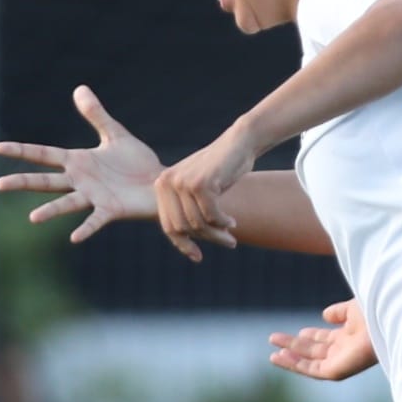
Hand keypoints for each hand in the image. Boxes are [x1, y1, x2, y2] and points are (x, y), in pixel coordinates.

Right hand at [0, 85, 162, 242]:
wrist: (159, 183)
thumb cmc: (136, 162)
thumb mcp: (115, 134)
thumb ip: (97, 115)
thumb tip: (80, 88)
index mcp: (78, 162)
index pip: (44, 154)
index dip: (22, 151)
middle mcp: (80, 181)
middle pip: (46, 181)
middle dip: (23, 182)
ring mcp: (94, 197)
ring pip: (67, 203)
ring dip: (51, 211)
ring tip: (33, 218)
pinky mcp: (111, 210)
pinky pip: (95, 221)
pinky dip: (86, 228)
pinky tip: (74, 238)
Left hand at [154, 123, 255, 261]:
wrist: (239, 143)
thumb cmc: (220, 170)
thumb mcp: (197, 190)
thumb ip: (186, 210)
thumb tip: (184, 244)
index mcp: (161, 184)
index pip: (168, 225)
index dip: (183, 244)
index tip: (198, 257)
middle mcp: (167, 182)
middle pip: (182, 227)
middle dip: (206, 239)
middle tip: (228, 242)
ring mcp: (182, 182)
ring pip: (198, 224)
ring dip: (218, 233)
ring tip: (231, 234)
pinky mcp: (200, 184)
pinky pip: (211, 216)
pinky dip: (223, 222)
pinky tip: (232, 221)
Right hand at [268, 298, 377, 380]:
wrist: (387, 318)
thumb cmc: (378, 312)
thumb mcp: (354, 308)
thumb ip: (340, 312)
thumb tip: (324, 314)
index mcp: (351, 337)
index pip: (326, 340)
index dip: (311, 336)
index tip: (299, 332)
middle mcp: (346, 351)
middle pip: (315, 351)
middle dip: (295, 346)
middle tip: (274, 339)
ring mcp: (343, 361)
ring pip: (311, 363)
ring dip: (291, 359)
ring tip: (273, 353)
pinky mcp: (340, 370)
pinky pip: (314, 371)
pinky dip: (296, 365)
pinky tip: (282, 357)